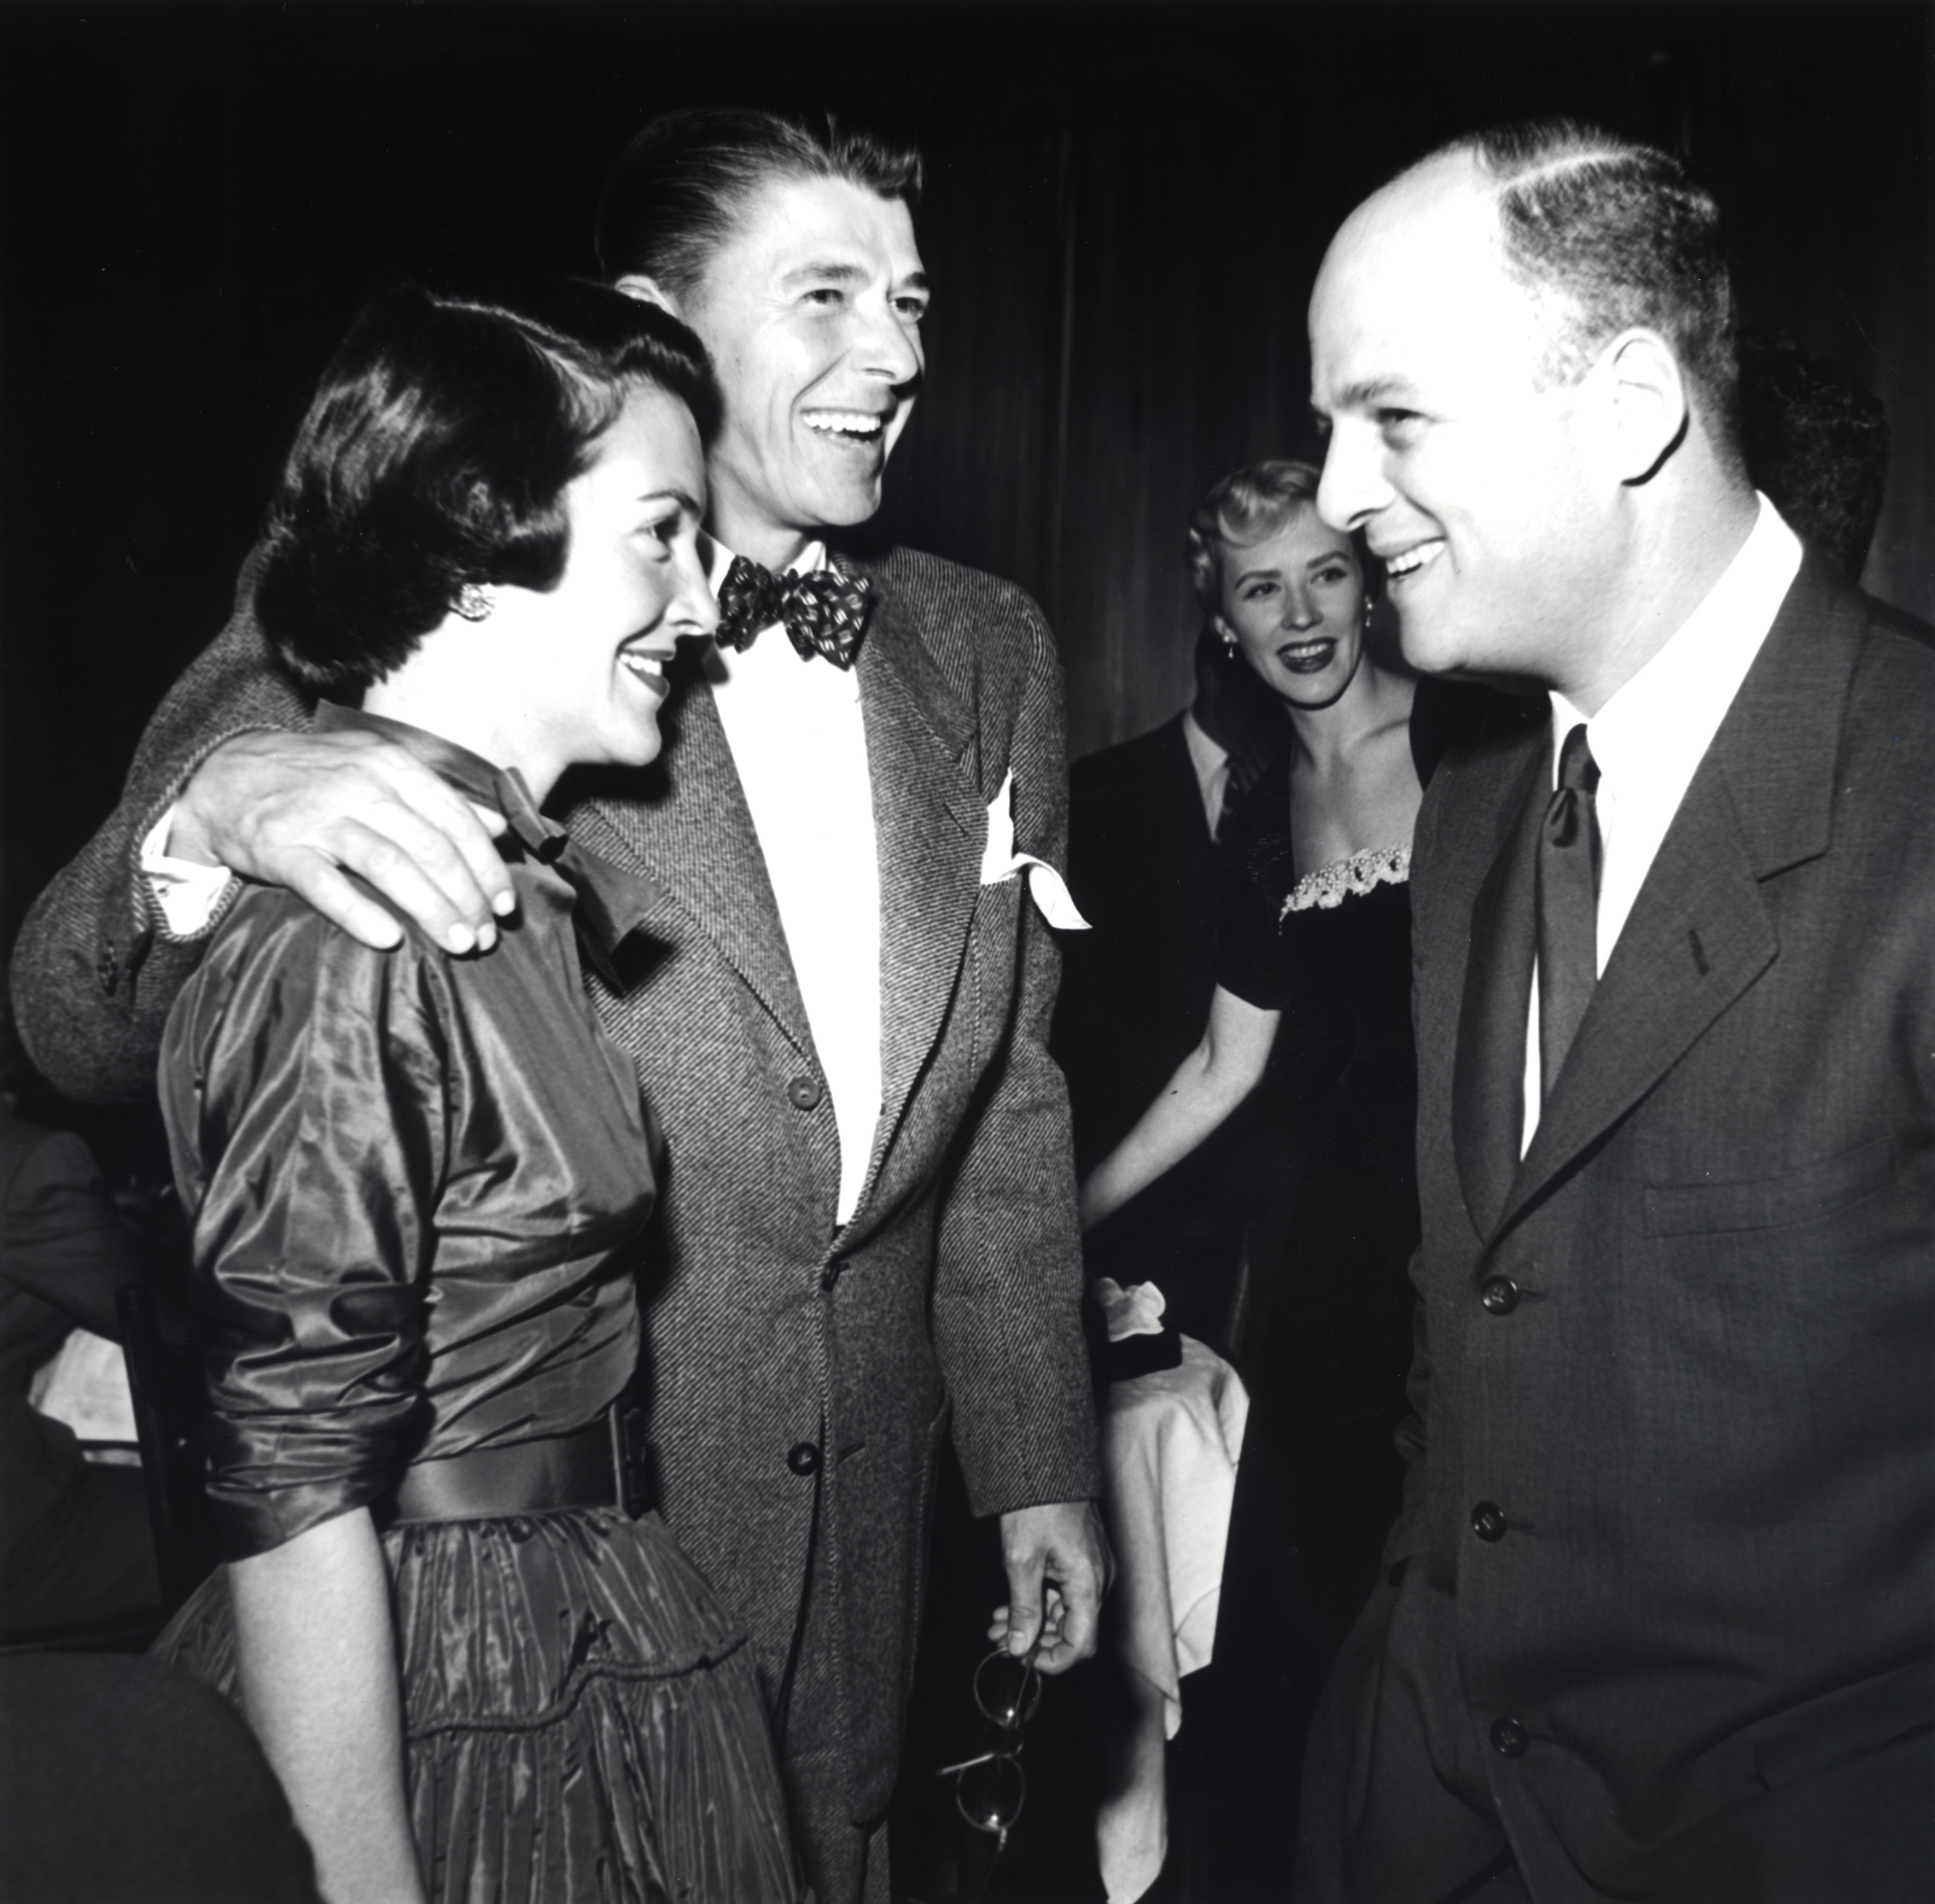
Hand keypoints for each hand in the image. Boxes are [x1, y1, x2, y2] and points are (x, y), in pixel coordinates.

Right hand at [172, 730, 513, 952]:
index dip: (487, 868)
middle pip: (430, 847)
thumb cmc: (319, 779)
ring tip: (458, 943)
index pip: (457, 821)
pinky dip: (359, 913)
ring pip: (389, 865)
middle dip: (467, 897)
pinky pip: (325, 885)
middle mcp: (361, 786)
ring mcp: (319, 816)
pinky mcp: (281, 848)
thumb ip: (440, 799)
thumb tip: (500, 826)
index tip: (505, 905)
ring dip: (431, 908)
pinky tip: (389, 939)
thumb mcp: (382, 770)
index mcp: (394, 767)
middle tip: (486, 937)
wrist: (225, 774)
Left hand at [987, 1499, 1112, 1674]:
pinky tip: (1013, 1602)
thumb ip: (1024, 1607)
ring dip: (1034, 1621)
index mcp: (1089, 1583)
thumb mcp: (1021, 1559)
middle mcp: (1098, 1579)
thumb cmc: (1036, 1503)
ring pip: (1067, 1611)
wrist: (1045, 1461)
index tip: (1024, 1659)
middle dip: (1036, 1639)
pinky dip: (1041, 1601)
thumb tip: (1020, 1645)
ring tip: (999, 1622)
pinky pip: (1066, 1592)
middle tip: (1000, 1639)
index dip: (1053, 1660)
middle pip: (1073, 1630)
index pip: (1081, 1645)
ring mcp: (1093, 1567)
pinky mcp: (1083, 1557)